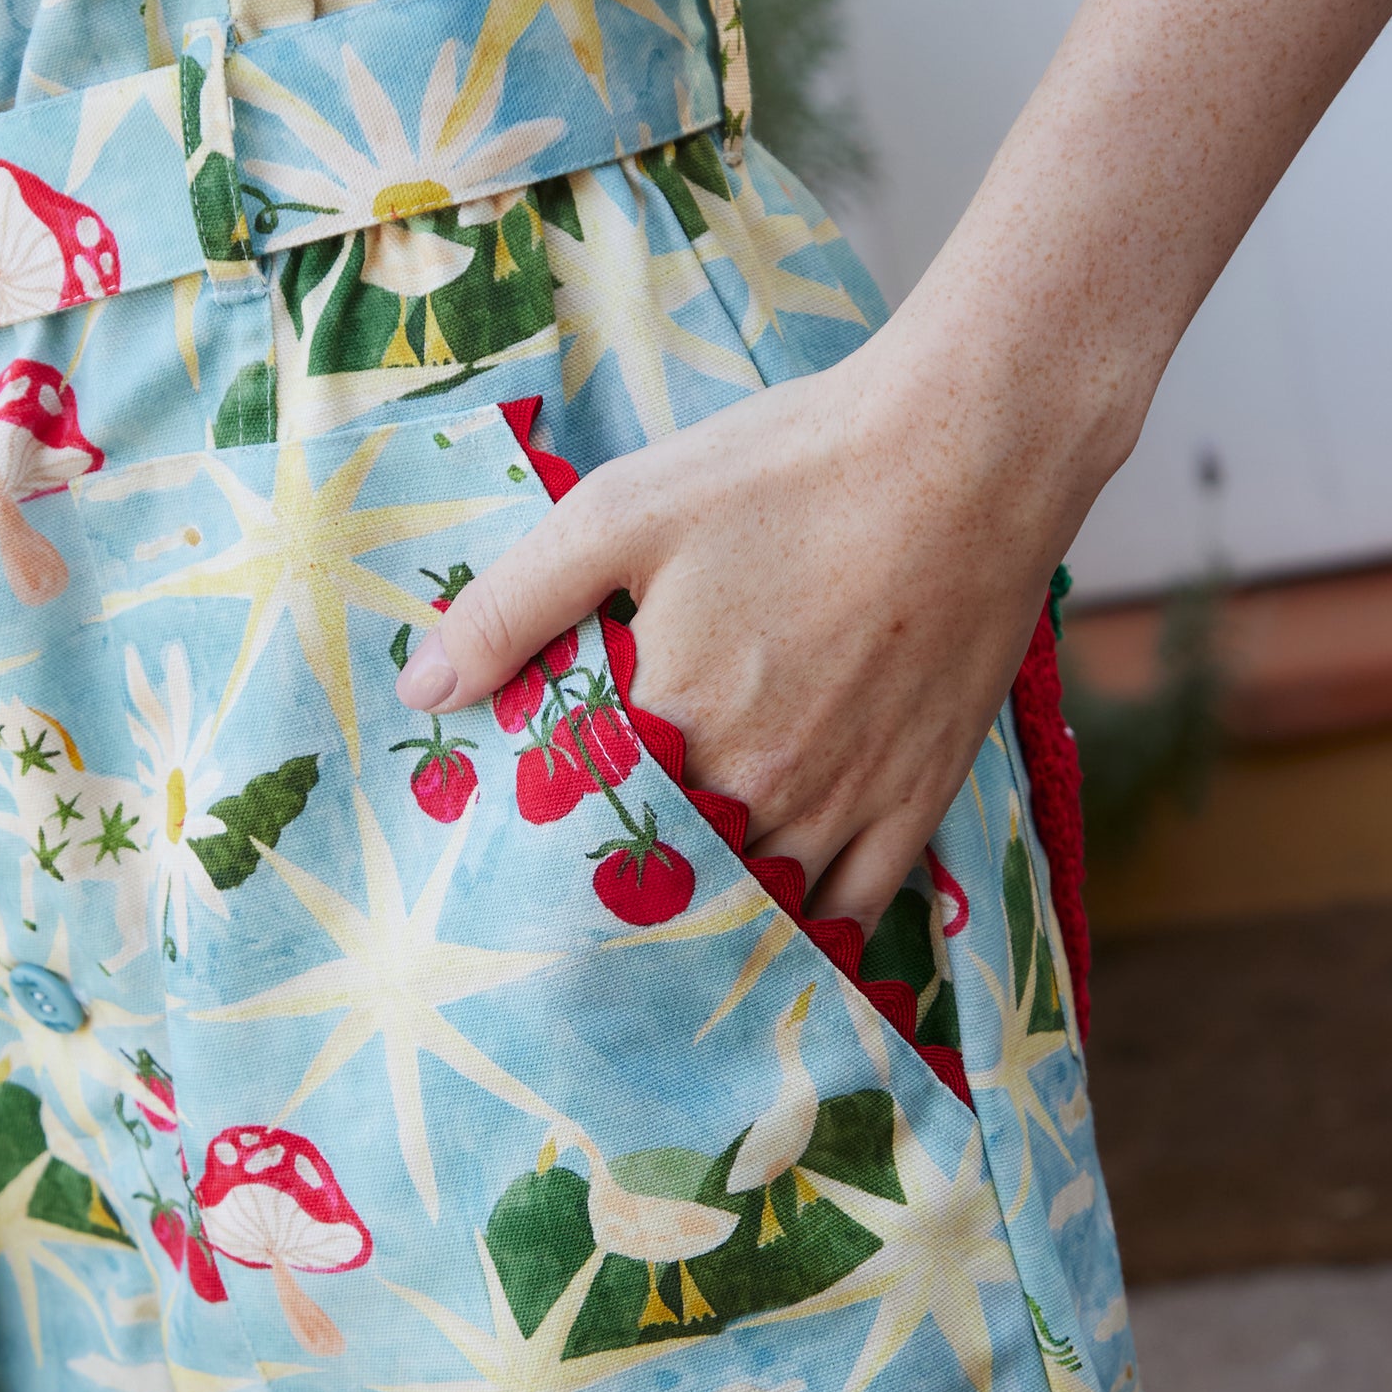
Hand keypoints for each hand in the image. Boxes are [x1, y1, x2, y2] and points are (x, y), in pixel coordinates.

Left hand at [395, 316, 1101, 929]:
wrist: (970, 451)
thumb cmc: (789, 469)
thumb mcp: (622, 511)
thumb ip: (513, 607)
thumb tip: (420, 692)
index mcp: (673, 724)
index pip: (581, 828)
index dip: (546, 842)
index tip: (511, 854)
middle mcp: (758, 787)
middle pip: (669, 879)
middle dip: (626, 890)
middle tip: (575, 911)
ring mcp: (845, 802)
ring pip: (758, 904)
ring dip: (710, 919)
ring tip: (663, 936)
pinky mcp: (919, 797)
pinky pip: (855, 909)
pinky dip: (809, 934)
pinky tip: (778, 940)